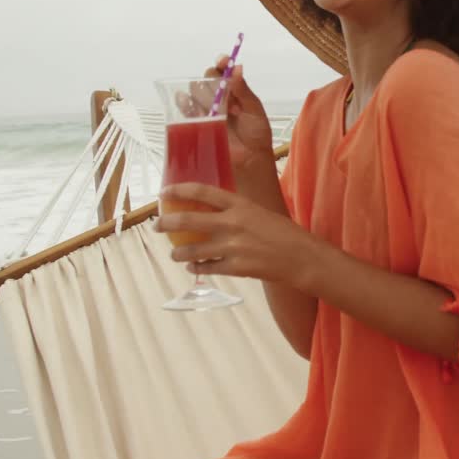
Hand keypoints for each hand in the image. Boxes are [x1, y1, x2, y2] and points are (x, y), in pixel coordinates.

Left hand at [155, 182, 317, 286]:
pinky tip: (193, 267)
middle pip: (188, 220)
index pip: (202, 192)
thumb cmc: (284, 233)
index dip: (179, 190)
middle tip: (157, 226)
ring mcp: (232, 247)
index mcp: (240, 205)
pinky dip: (196, 267)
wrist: (302, 258)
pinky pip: (207, 268)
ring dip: (178, 252)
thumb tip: (213, 212)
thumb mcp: (260, 212)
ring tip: (174, 254)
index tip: (164, 192)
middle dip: (167, 223)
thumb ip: (237, 211)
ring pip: (192, 249)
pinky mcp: (235, 268)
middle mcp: (232, 223)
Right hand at [186, 56, 274, 170]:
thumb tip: (237, 68)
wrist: (250, 160)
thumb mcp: (254, 111)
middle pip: (206, 78)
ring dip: (200, 91)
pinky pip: (185, 109)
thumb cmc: (256, 135)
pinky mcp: (196, 123)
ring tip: (212, 103)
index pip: (224, 71)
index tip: (224, 60)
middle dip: (212, 79)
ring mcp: (205, 110)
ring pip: (195, 91)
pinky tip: (186, 101)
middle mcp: (217, 97)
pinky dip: (183, 103)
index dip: (222, 63)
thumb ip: (244, 91)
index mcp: (233, 91)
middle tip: (221, 89)